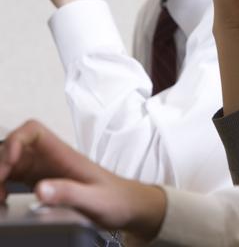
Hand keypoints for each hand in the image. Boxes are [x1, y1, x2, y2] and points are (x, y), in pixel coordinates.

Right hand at [0, 120, 165, 241]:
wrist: (128, 206)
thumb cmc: (116, 199)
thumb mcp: (94, 200)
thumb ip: (69, 193)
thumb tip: (40, 189)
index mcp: (65, 155)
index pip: (33, 130)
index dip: (16, 140)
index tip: (10, 163)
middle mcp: (52, 158)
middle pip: (14, 148)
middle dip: (0, 164)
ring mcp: (46, 170)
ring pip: (11, 163)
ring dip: (0, 177)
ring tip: (0, 198)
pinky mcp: (43, 183)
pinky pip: (15, 179)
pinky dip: (4, 187)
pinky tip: (4, 201)